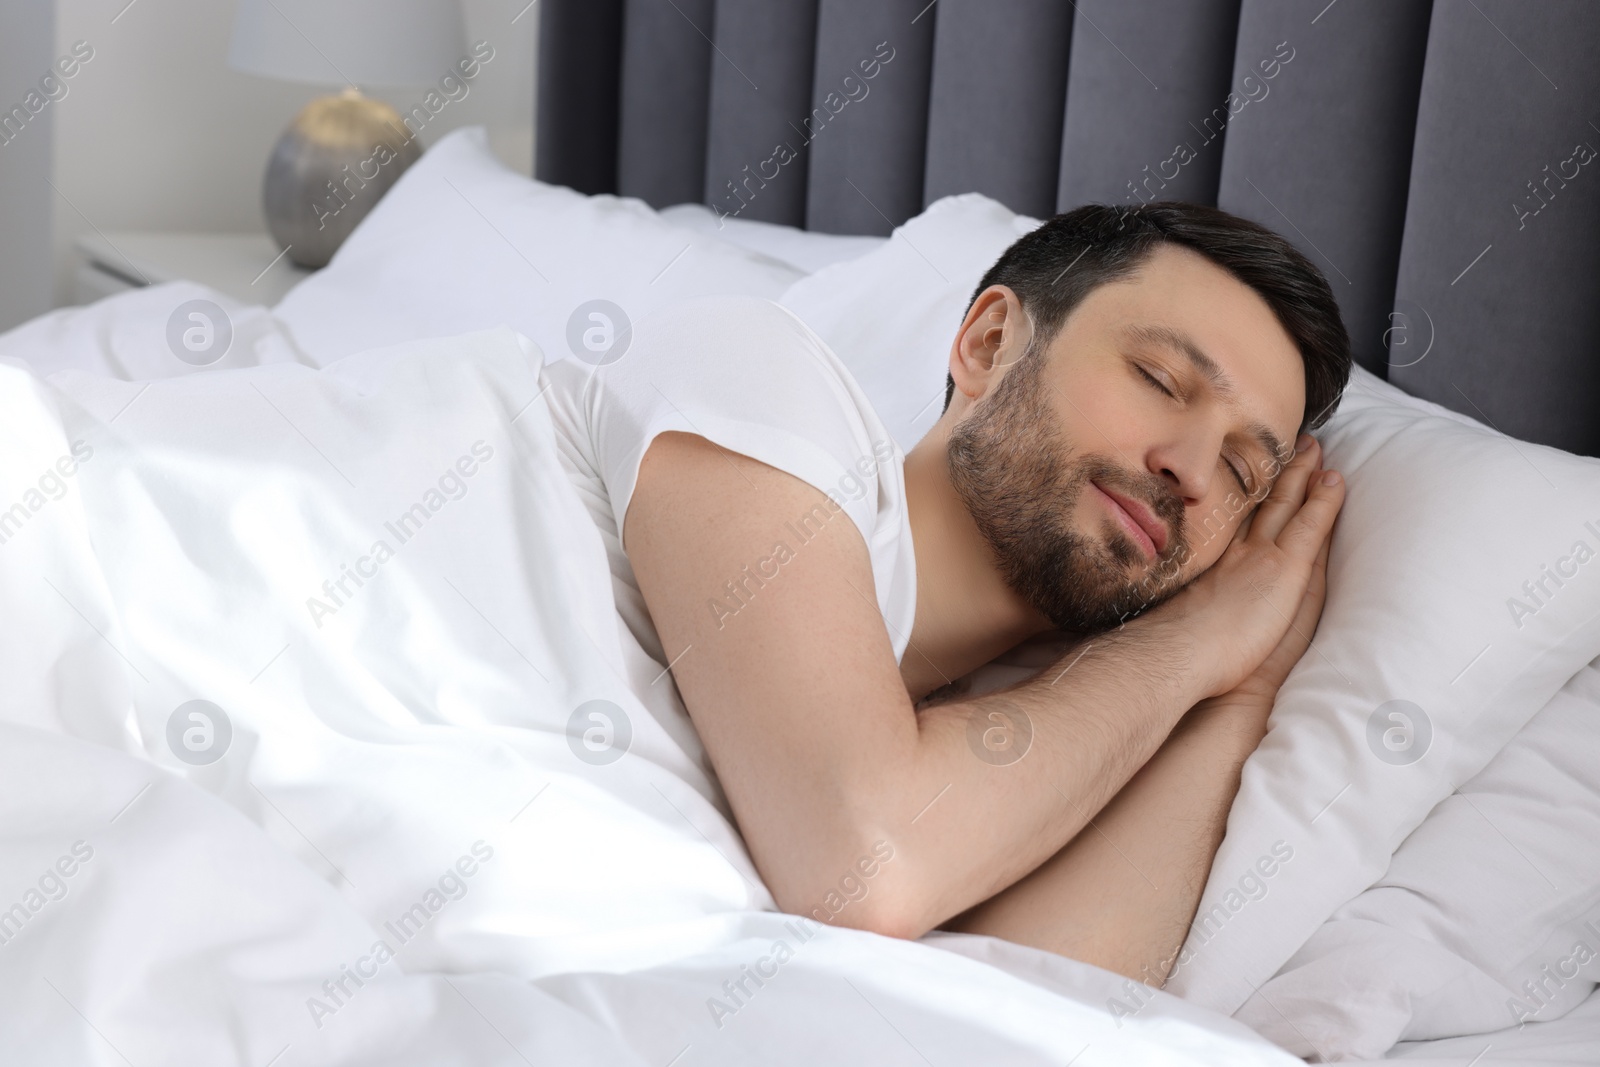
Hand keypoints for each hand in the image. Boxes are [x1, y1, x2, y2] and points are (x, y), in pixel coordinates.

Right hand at [1161, 434, 1344, 699]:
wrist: (1178, 656)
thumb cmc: (1171, 650)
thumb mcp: (1172, 616)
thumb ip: (1179, 603)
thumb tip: (1172, 607)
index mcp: (1210, 564)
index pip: (1235, 523)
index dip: (1248, 497)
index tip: (1253, 475)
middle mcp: (1233, 552)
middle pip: (1259, 505)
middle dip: (1275, 475)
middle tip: (1288, 445)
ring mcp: (1258, 555)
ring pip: (1285, 505)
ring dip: (1301, 475)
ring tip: (1314, 449)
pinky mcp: (1283, 568)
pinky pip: (1310, 525)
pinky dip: (1324, 501)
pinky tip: (1335, 480)